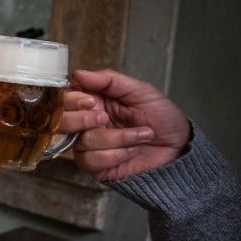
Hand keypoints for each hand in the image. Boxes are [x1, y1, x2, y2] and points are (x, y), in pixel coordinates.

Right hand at [61, 69, 189, 181]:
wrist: (179, 150)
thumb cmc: (163, 119)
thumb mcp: (141, 91)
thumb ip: (109, 80)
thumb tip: (78, 74)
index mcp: (94, 103)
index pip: (66, 100)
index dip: (72, 101)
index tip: (90, 102)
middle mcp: (87, 124)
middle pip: (62, 122)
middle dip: (83, 120)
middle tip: (106, 118)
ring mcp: (89, 146)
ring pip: (83, 141)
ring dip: (117, 139)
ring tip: (141, 135)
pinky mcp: (95, 166)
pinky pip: (90, 161)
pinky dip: (115, 155)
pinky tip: (131, 151)